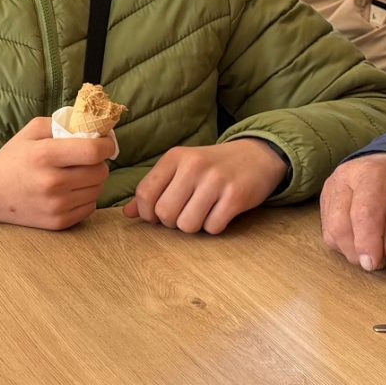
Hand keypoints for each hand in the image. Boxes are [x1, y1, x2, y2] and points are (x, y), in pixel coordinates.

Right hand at [0, 118, 115, 230]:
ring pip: (98, 190)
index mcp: (45, 155)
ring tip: (75, 175)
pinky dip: (85, 197)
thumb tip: (95, 126)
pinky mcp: (59, 223)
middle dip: (99, 163)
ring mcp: (56, 206)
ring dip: (93, 181)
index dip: (106, 145)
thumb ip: (62, 123)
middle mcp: (52, 183)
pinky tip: (70, 191)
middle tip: (86, 160)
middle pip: (101, 172)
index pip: (93, 151)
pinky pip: (90, 207)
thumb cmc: (13, 159)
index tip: (105, 143)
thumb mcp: (31, 131)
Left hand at [128, 139, 289, 234]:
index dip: (147, 213)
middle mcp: (193, 166)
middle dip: (172, 222)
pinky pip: (212, 228)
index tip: (157, 215)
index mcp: (175, 157)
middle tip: (185, 213)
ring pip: (187, 224)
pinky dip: (214, 227)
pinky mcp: (235, 196)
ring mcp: (216, 180)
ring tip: (202, 213)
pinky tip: (220, 213)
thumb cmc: (213, 167)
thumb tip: (128, 213)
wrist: (258, 156)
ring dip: (193, 226)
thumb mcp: (181, 169)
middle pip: (165, 213)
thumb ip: (154, 189)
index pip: (145, 194)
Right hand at [318, 153, 385, 270]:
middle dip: (359, 251)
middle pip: (341, 224)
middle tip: (380, 261)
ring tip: (374, 250)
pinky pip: (328, 232)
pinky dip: (344, 244)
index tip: (373, 263)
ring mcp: (331, 190)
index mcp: (372, 172)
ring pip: (332, 232)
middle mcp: (345, 178)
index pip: (364, 212)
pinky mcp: (325, 202)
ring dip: (352, 250)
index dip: (367, 241)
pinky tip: (361, 241)